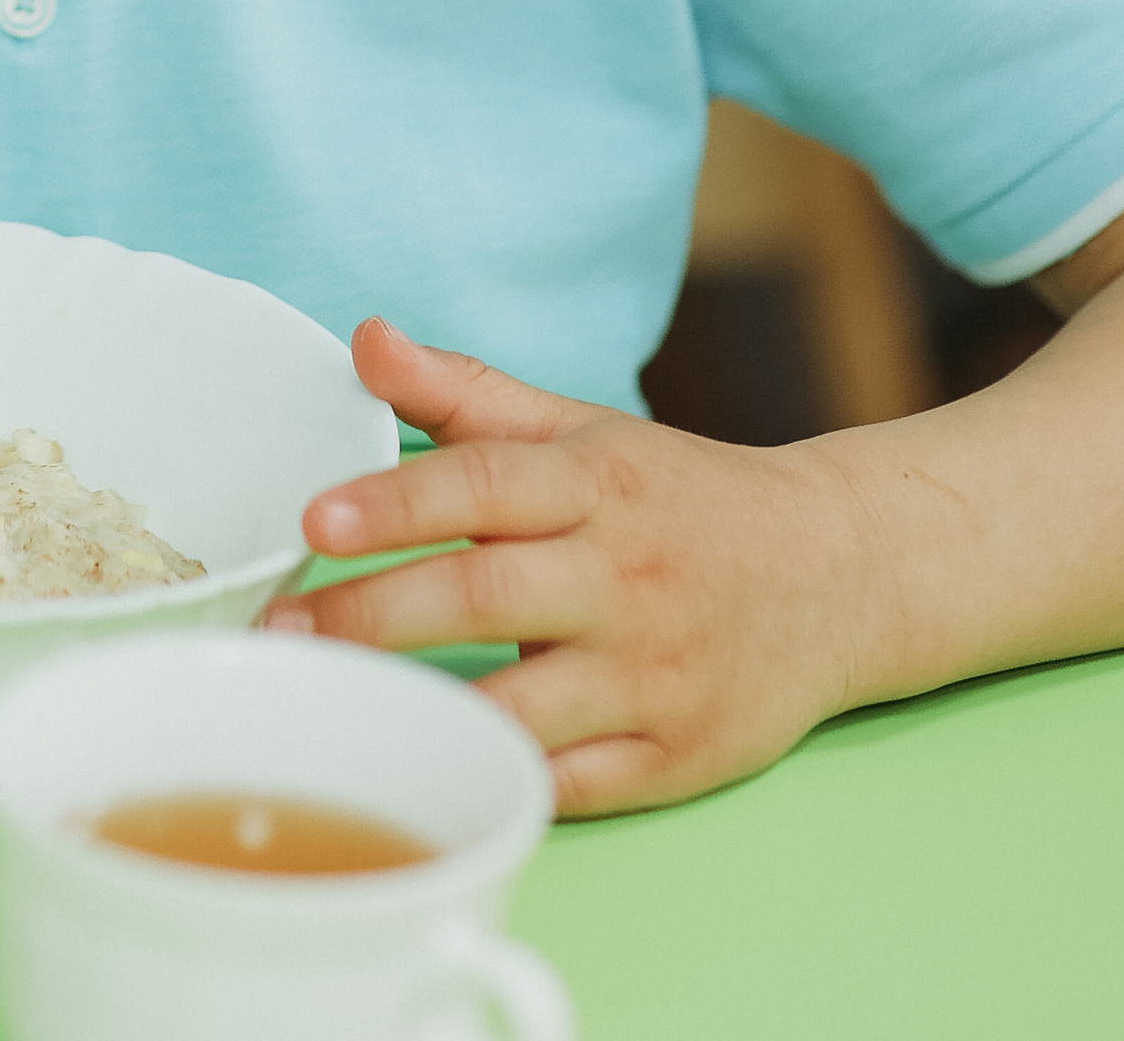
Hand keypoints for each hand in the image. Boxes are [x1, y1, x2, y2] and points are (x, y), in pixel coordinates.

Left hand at [264, 318, 878, 813]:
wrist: (839, 575)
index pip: (482, 484)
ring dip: (424, 710)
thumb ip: (468, 395)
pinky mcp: (677, 757)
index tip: (315, 518)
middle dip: (374, 614)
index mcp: (597, 485)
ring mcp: (653, 675)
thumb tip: (366, 339)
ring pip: (524, 706)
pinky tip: (428, 768)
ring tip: (333, 704)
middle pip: (486, 595)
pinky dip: (500, 778)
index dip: (395, 501)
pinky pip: (572, 783)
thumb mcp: (582, 431)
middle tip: (283, 628)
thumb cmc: (679, 499)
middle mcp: (625, 578)